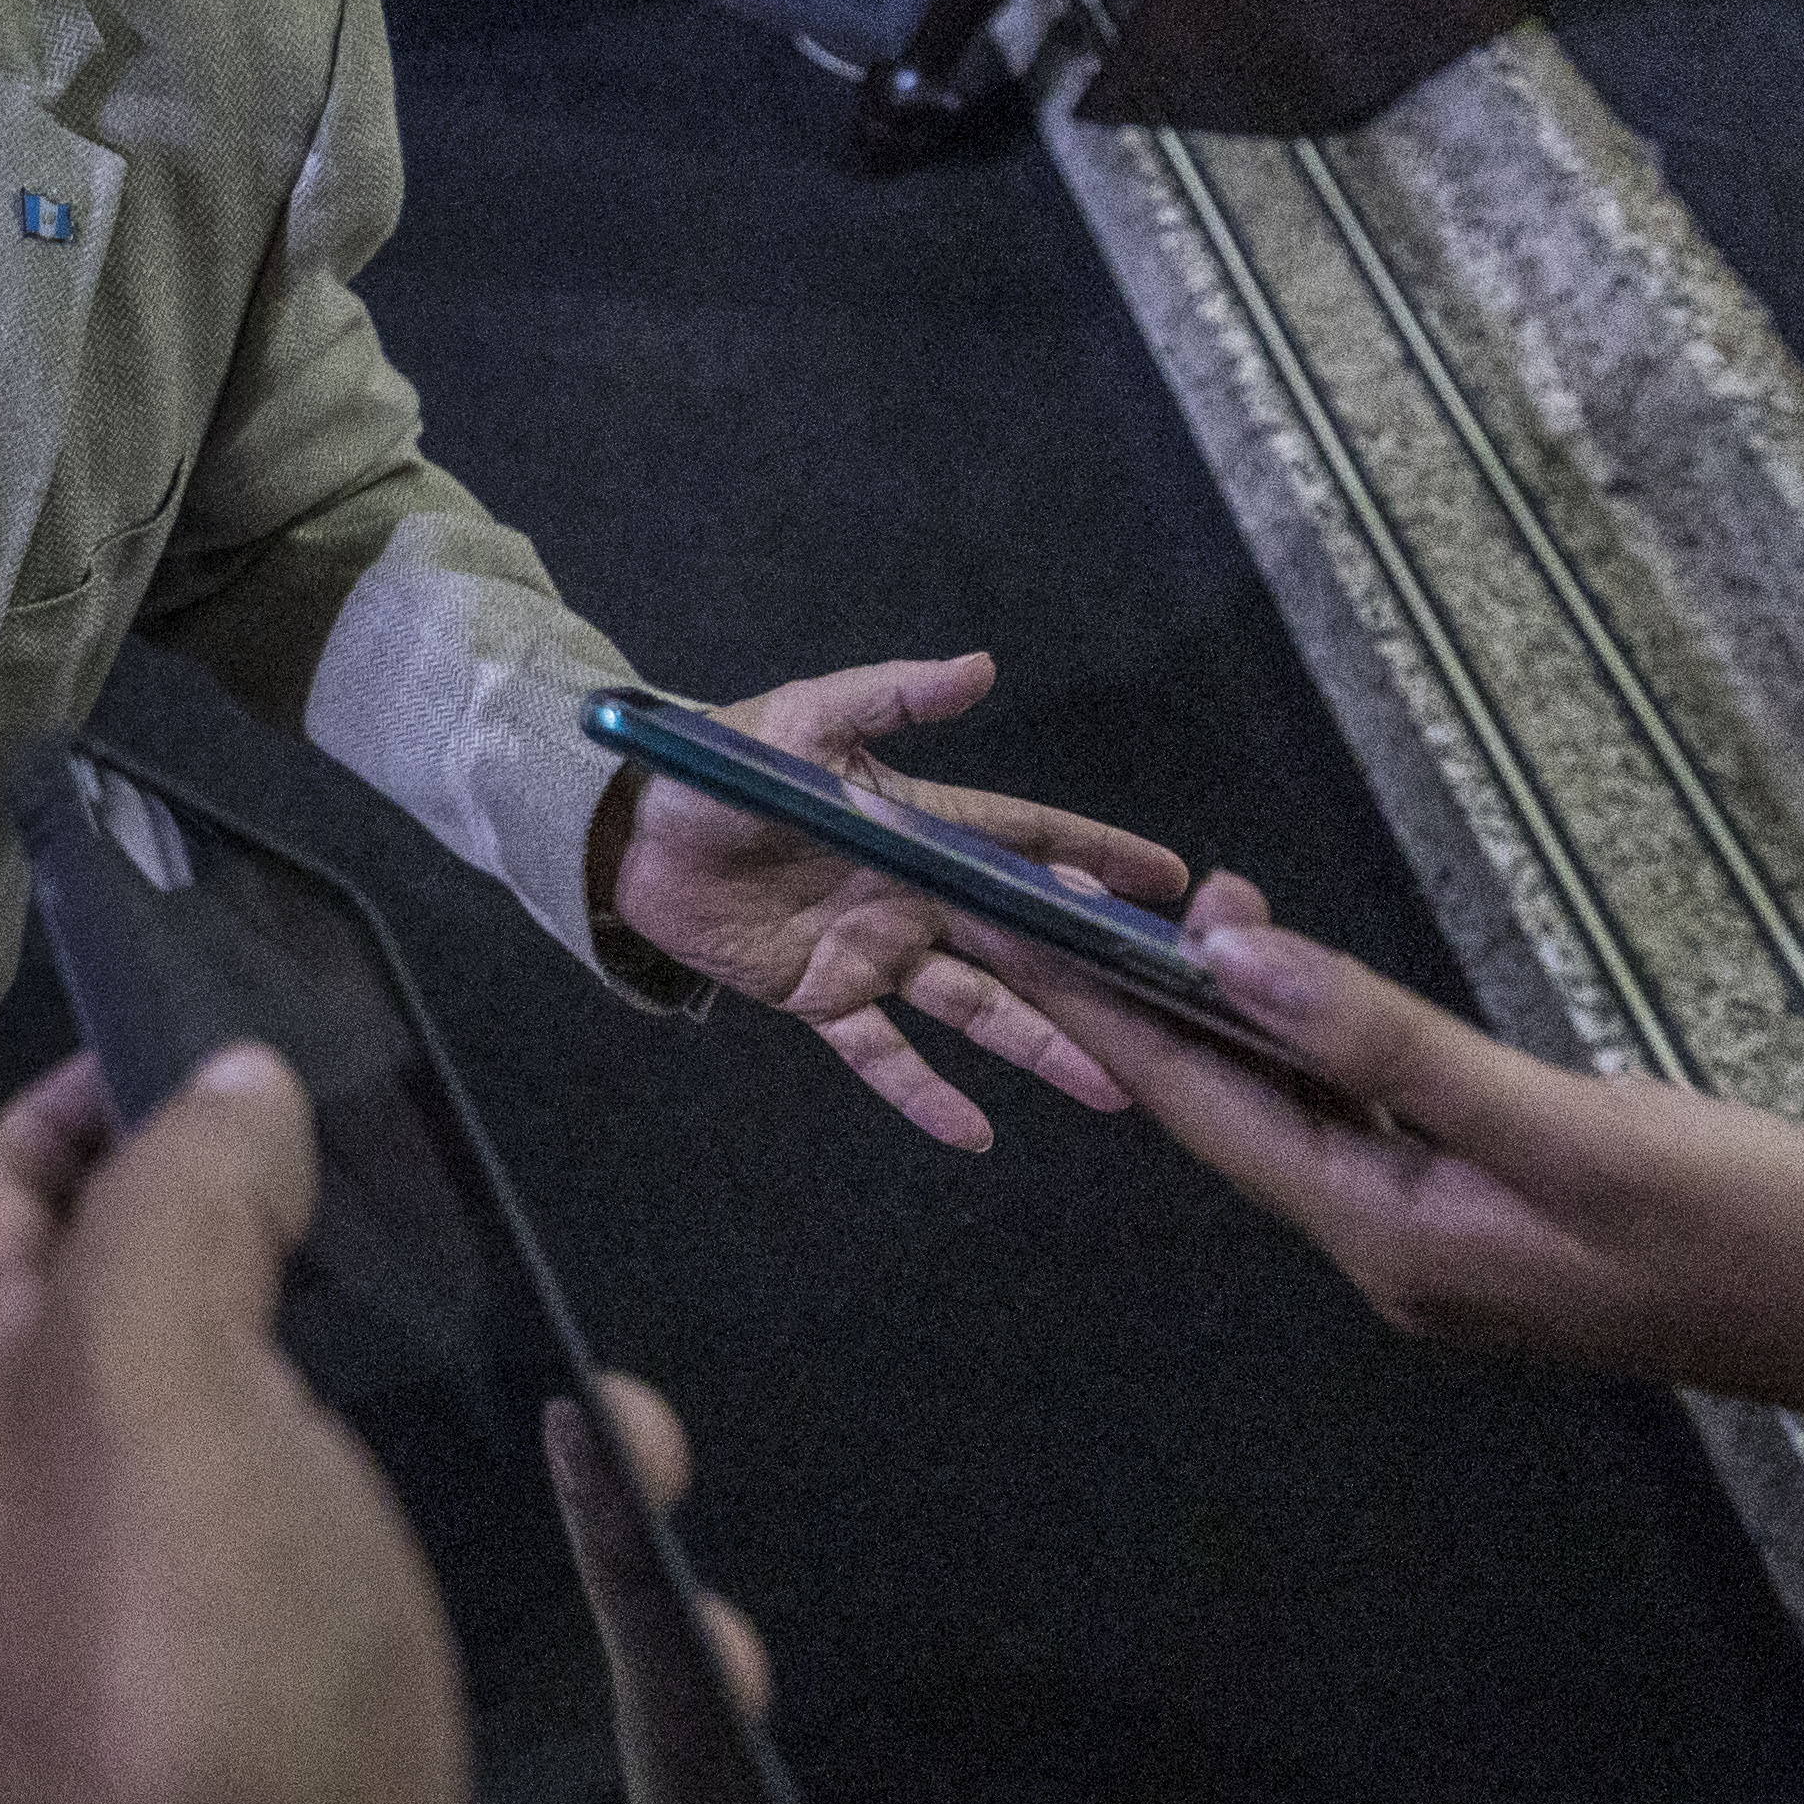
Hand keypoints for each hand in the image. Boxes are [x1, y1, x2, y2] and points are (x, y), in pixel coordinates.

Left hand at [0, 1049, 748, 1803]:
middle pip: (231, 1371)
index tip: (225, 1025)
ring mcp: (259, 1721)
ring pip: (408, 1539)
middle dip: (377, 1294)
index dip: (83, 1108)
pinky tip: (693, 1641)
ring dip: (545, 1481)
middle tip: (505, 1238)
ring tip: (648, 1446)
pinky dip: (625, 1670)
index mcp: (10, 1453)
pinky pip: (528, 1718)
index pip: (2, 1226)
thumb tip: (220, 1083)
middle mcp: (114, 1575)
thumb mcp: (149, 1395)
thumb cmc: (188, 1727)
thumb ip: (179, 1218)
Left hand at [601, 652, 1190, 1150]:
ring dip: (1042, 1046)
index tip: (1172, 880)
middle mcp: (914, 895)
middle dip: (1094, 974)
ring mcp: (875, 951)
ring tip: (1110, 1089)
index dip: (1098, 855)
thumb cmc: (719, 763)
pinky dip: (924, 1096)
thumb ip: (891, 698)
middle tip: (1172, 1010)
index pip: (1027, 842)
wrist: (630, 828)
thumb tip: (981, 667)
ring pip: (977, 1007)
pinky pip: (882, 1054)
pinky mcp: (824, 997)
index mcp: (919, 828)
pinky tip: (975, 1137)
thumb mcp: (803, 717)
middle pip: (1023, 941)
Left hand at [954, 870, 1803, 1420]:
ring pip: (1312, 1118)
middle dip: (1154, 1011)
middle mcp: (1402, 1255)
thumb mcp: (1569, 1127)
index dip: (1108, 1013)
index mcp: (1392, 1243)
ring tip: (1189, 911)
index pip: (1207, 1113)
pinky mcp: (1521, 1222)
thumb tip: (1234, 964)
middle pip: (1240, 1116)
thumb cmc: (1760, 1231)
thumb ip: (1394, 1047)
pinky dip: (1334, 1049)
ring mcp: (1462, 1245)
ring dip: (1245, 1021)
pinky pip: (1383, 1126)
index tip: (1020, 930)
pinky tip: (1321, 995)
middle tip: (1084, 898)